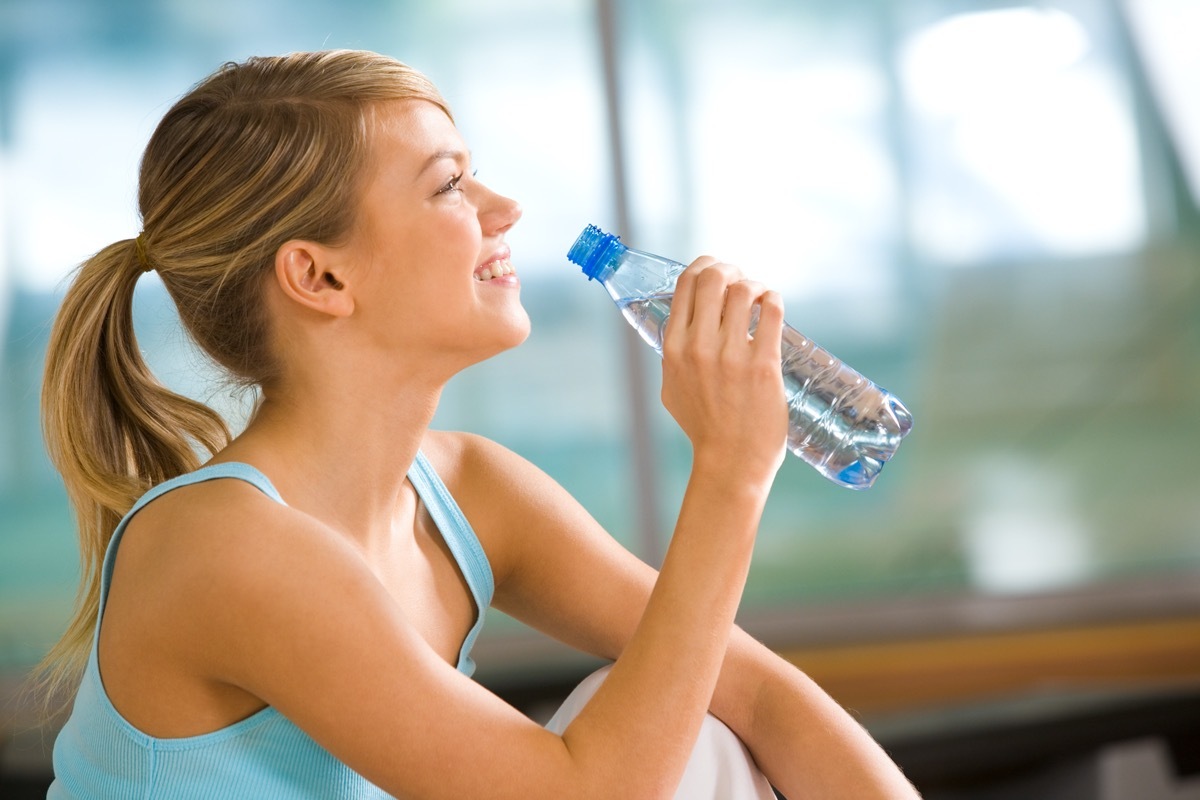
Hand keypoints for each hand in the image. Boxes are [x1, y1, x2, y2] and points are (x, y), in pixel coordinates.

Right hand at [661, 257, 787, 481]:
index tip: (717, 268)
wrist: (730, 461)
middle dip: (730, 268)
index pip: (685, 285)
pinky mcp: (763, 365)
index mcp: (673, 349)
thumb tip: (683, 331)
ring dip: (754, 284)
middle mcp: (699, 347)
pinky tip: (773, 305)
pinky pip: (771, 311)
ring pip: (744, 290)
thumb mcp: (671, 389)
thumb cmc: (703, 428)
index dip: (703, 266)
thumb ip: (673, 358)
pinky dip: (773, 299)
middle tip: (741, 278)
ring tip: (760, 295)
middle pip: (713, 278)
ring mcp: (732, 356)